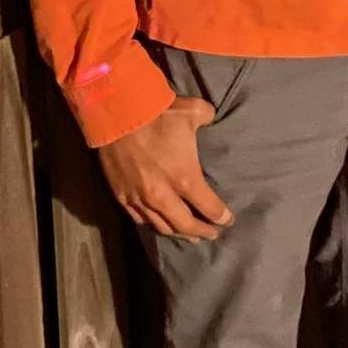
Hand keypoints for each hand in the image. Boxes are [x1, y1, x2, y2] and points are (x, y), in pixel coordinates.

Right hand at [98, 95, 233, 240]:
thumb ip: (209, 118)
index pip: (208, 206)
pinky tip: (160, 224)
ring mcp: (140, 199)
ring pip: (162, 226)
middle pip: (185, 225)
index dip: (220, 216)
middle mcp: (163, 196)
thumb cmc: (160, 115)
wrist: (120, 117)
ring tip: (190, 236)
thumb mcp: (195, 111)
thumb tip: (212, 118)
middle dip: (202, 232)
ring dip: (178, 233)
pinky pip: (140, 219)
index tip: (228, 220)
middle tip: (212, 234)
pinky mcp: (122, 197)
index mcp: (185, 178)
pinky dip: (153, 224)